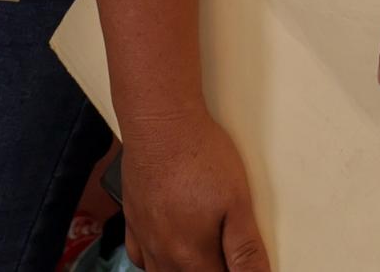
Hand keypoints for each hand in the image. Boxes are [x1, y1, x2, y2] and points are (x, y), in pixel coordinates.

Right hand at [119, 110, 274, 270]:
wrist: (160, 122)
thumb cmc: (197, 154)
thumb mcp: (237, 203)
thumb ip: (246, 249)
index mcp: (192, 256)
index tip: (239, 263)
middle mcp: (164, 253)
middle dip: (209, 270)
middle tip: (224, 255)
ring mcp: (145, 237)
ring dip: (183, 270)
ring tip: (200, 257)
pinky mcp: (133, 219)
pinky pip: (138, 256)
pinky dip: (154, 262)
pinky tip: (166, 251)